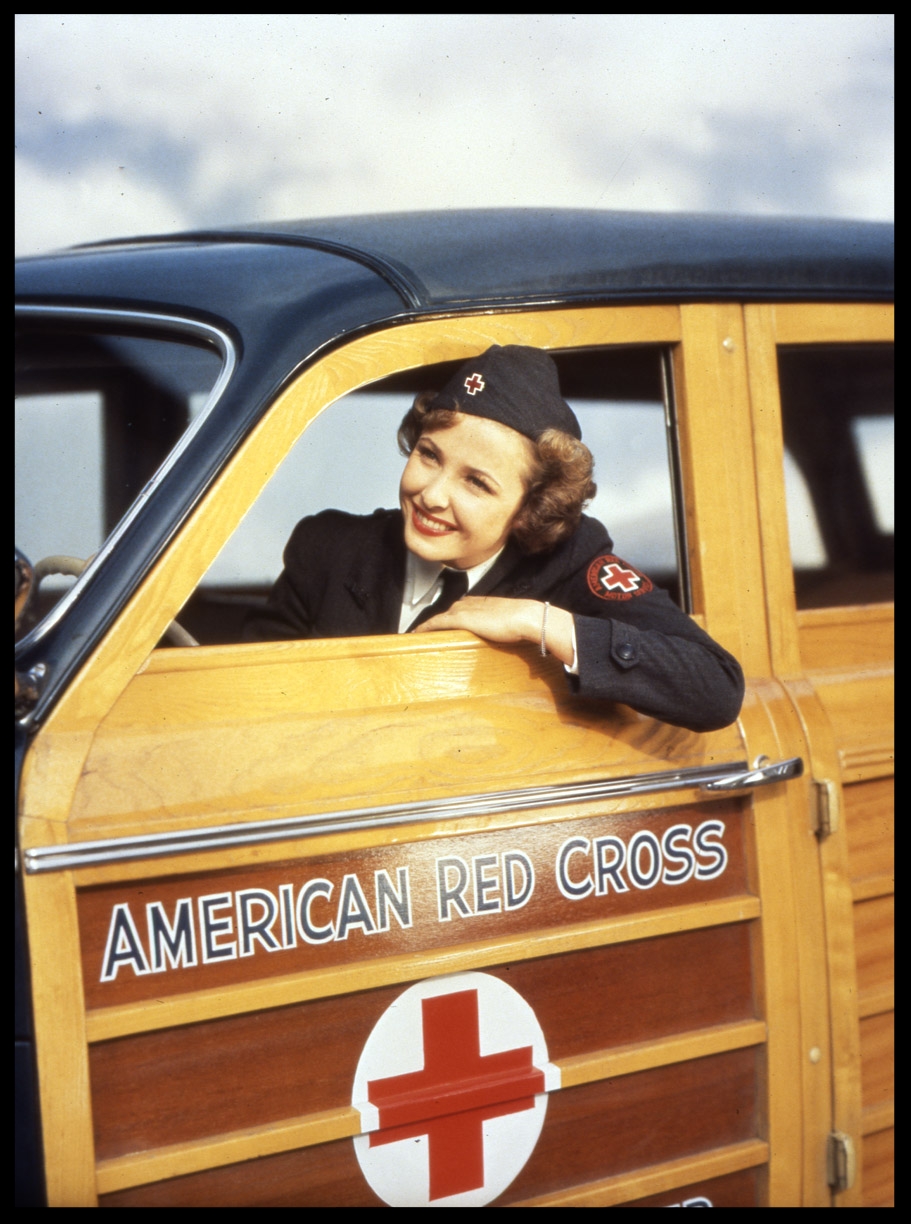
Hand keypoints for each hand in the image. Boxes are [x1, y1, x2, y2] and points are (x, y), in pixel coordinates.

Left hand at [414, 596, 574, 665]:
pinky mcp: (459, 618)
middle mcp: (470, 603)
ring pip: (439, 617)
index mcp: (482, 602)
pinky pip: (435, 623)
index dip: (452, 617)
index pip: (461, 608)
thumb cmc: (524, 622)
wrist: (525, 617)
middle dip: (438, 621)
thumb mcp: (513, 624)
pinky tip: (416, 633)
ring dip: (428, 625)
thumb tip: (515, 640)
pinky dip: (424, 627)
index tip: (445, 624)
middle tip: (427, 632)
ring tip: (418, 634)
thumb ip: (508, 629)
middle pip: (448, 612)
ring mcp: (463, 609)